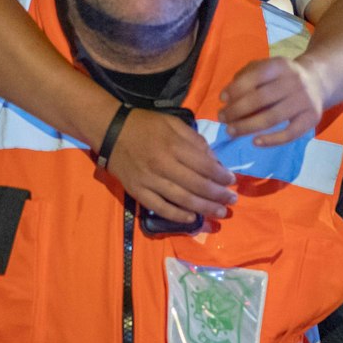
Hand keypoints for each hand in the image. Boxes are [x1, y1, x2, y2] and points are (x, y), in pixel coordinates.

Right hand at [105, 108, 236, 224]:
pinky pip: (161, 208)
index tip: (232, 181)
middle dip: (218, 195)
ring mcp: (149, 180)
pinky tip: (193, 219)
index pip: (204, 165)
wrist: (110, 131)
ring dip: (204, 209)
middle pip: (197, 185)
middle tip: (232, 201)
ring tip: (220, 213)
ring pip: (182, 199)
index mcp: (173, 146)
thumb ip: (195, 140)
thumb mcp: (173, 123)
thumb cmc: (145, 125)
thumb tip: (214, 161)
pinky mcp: (138, 191)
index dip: (221, 176)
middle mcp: (162, 165)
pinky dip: (178, 215)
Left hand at [219, 57, 329, 146]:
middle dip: (236, 110)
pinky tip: (255, 142)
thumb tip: (227, 99)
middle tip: (222, 118)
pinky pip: (290, 133)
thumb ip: (245, 77)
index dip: (236, 88)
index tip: (222, 99)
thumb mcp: (266, 68)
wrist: (318, 82)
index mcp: (280, 65)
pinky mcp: (312, 118)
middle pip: (261, 98)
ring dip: (247, 127)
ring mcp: (305, 100)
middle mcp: (294, 81)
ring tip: (231, 131)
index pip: (255, 76)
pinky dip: (271, 140)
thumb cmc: (282, 77)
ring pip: (272, 117)